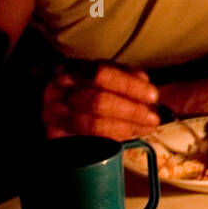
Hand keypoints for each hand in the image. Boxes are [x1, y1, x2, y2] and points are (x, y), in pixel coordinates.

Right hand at [42, 61, 160, 139]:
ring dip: (125, 128)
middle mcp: (60, 88)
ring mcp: (54, 111)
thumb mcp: (113, 75)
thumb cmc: (96, 88)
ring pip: (92, 123)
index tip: (153, 96)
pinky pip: (86, 140)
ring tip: (146, 128)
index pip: (102, 74)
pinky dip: (111, 139)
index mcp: (77, 68)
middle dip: (131, 112)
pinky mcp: (54, 134)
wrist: (61, 103)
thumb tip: (150, 93)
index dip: (130, 86)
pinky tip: (128, 135)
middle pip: (98, 101)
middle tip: (153, 119)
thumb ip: (131, 79)